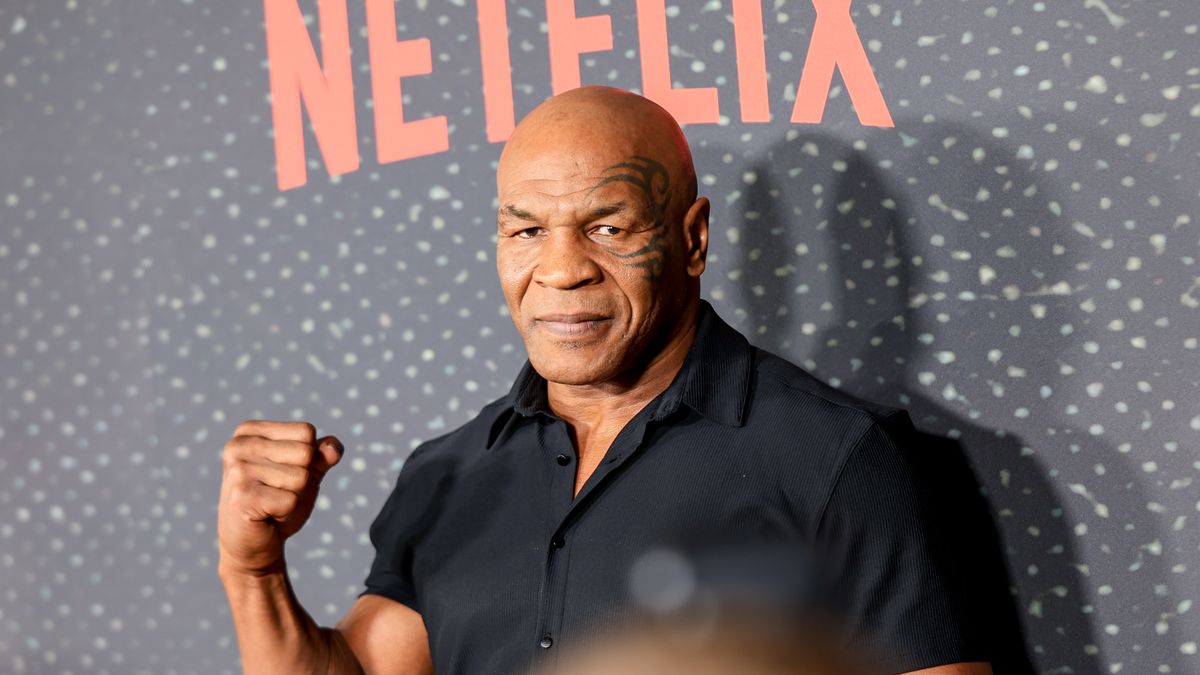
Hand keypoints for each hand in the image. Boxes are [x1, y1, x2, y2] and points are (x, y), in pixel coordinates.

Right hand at [217, 420, 342, 576]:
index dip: (306, 459)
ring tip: (270, 504)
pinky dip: (286, 512)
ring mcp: (238, 470)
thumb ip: (322, 456)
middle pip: (306, 452)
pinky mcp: (242, 497)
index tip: (282, 474)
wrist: (252, 544)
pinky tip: (265, 515)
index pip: (306, 431)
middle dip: (301, 479)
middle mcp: (239, 445)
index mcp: (250, 431)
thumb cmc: (278, 502)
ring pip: (300, 478)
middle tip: (277, 492)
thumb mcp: (305, 473)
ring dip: (293, 497)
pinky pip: (291, 500)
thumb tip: (334, 448)